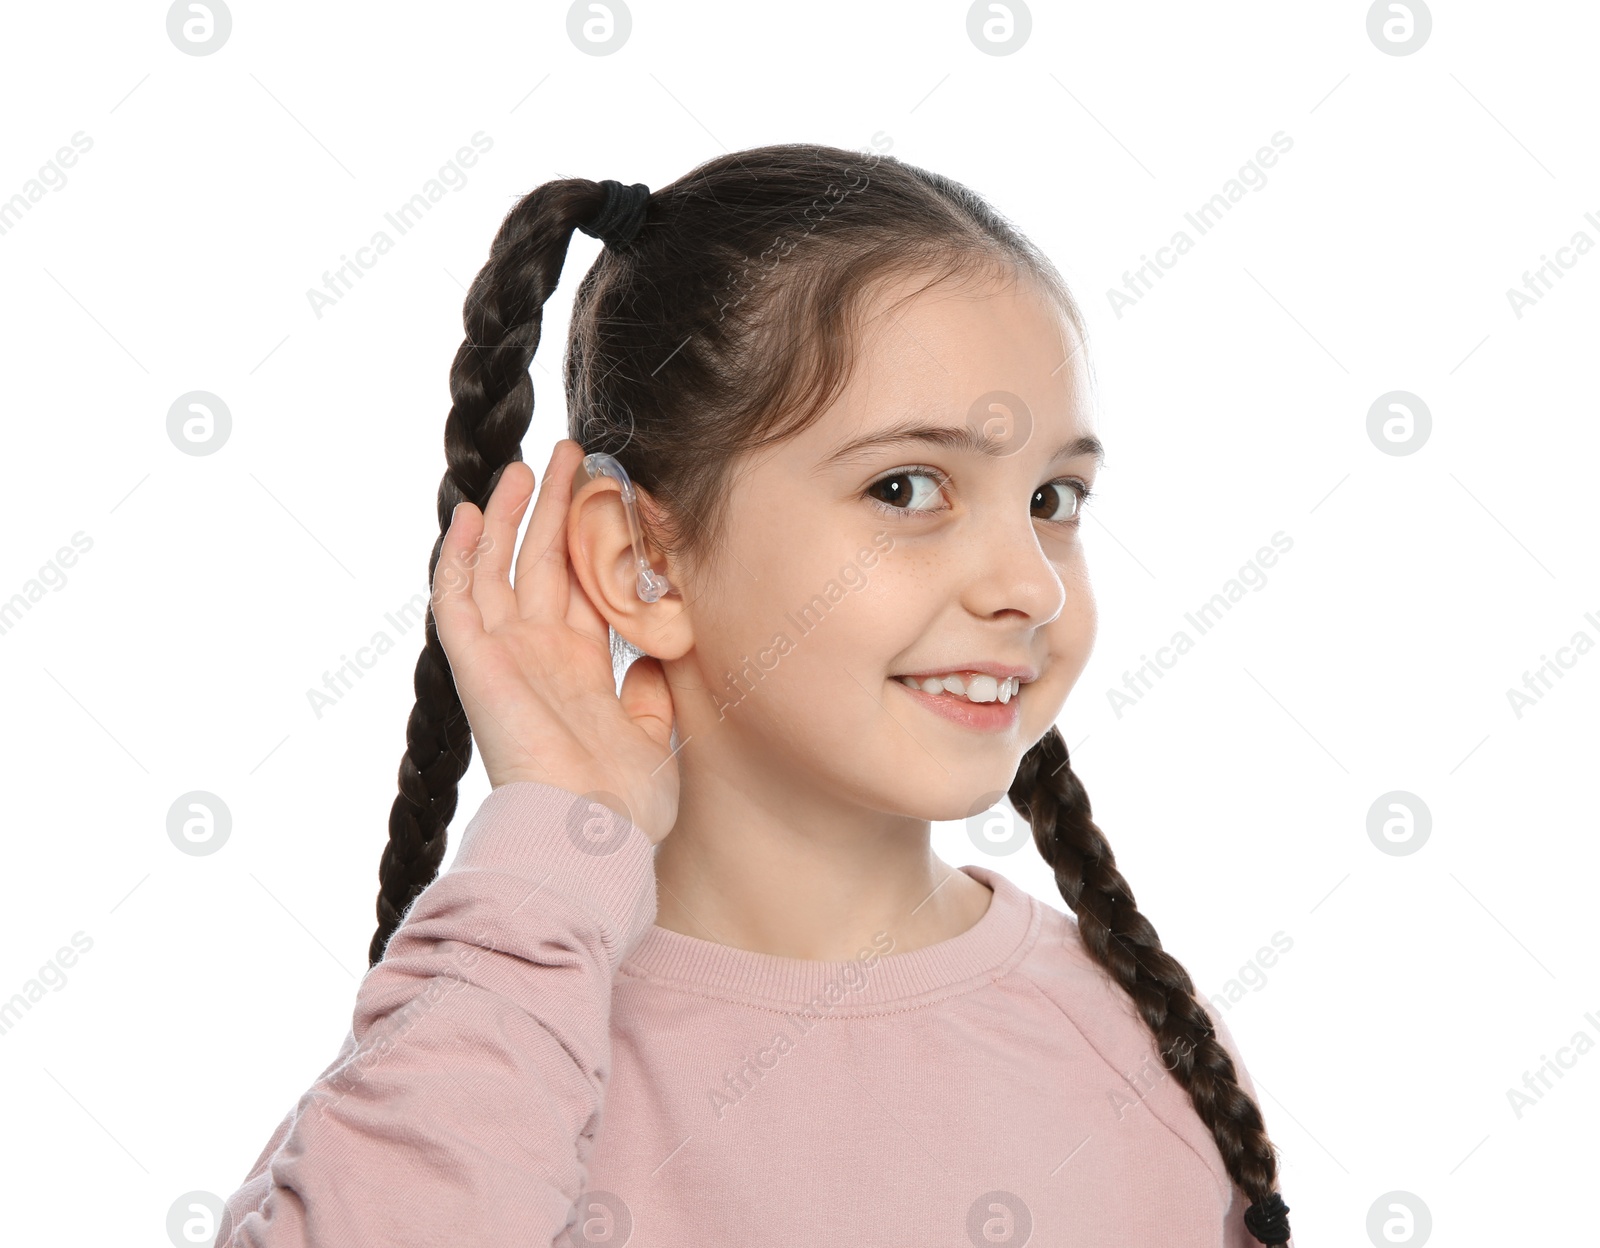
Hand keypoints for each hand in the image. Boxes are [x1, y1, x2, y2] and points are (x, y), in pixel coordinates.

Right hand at [430, 439, 679, 844]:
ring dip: (506, 518)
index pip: (578, 590)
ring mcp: (505, 659)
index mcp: (579, 672)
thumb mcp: (654, 738)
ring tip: (522, 466)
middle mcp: (538, 658)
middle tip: (568, 456)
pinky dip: (458, 557)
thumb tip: (650, 654)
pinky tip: (466, 514)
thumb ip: (648, 692)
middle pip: (539, 566)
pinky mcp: (478, 666)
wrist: (590, 838)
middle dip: (551, 510)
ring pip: (497, 570)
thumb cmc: (624, 807)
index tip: (602, 497)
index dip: (584, 543)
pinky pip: (458, 600)